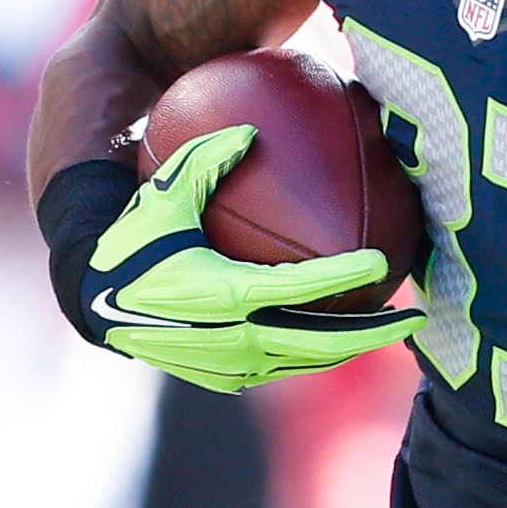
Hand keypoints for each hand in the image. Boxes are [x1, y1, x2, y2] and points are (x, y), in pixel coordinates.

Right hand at [78, 125, 422, 391]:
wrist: (92, 297)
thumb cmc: (131, 235)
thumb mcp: (163, 192)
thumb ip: (206, 159)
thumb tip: (251, 130)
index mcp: (219, 294)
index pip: (295, 291)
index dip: (340, 278)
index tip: (379, 263)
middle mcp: (229, 338)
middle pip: (317, 344)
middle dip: (369, 335)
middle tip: (414, 318)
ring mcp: (227, 364)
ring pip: (304, 362)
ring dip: (348, 348)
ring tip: (389, 331)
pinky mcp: (224, 377)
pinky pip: (282, 366)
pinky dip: (315, 352)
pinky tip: (342, 333)